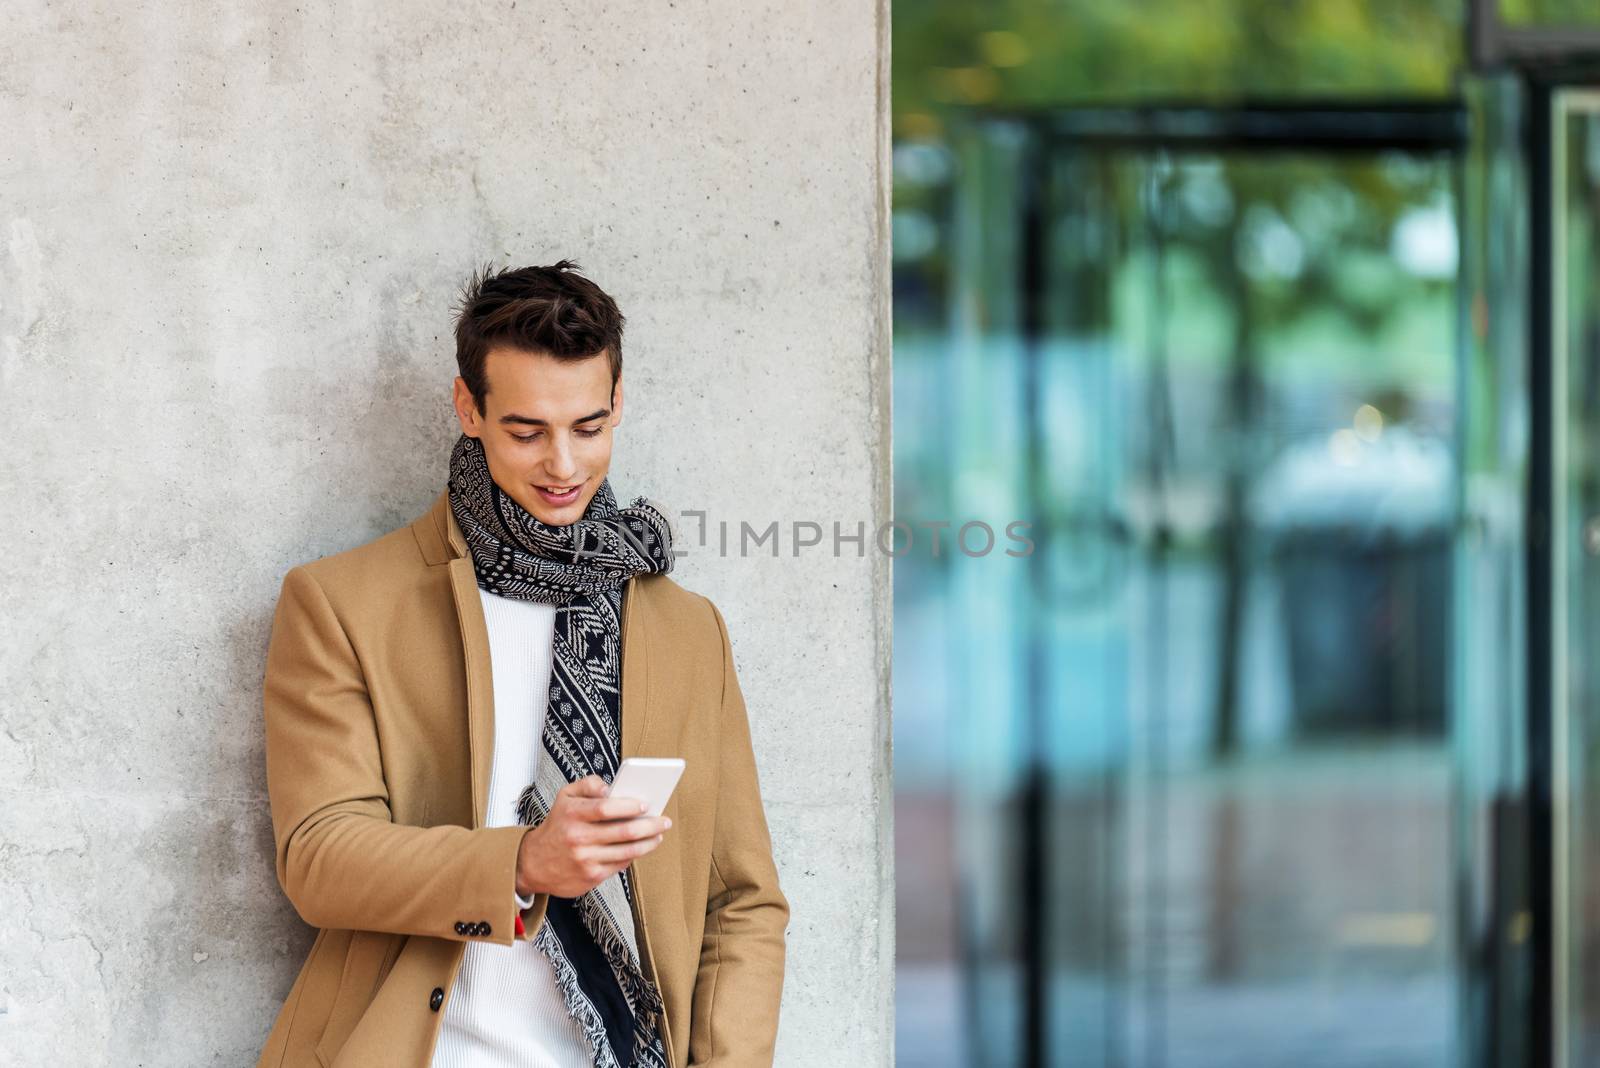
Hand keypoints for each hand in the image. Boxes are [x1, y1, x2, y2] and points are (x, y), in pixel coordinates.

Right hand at [516, 774, 670, 897]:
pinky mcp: (591, 877)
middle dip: (650, 826)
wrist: (532, 863)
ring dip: (648, 843)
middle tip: (664, 821)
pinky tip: (640, 848)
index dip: (629, 806)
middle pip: (624, 832)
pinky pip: (620, 865)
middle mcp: (578, 838)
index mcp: (572, 814)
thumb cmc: (557, 825)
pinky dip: (633, 855)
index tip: (646, 805)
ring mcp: (585, 859)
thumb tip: (610, 786)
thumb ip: (588, 784)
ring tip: (658, 835)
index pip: (606, 808)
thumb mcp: (564, 797)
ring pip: (627, 851)